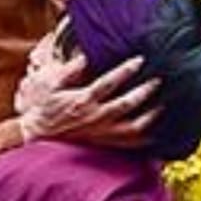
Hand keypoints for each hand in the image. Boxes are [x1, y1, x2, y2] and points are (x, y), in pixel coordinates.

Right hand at [12, 32, 154, 147]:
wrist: (38, 134)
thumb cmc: (45, 107)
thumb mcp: (50, 84)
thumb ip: (69, 70)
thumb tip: (85, 56)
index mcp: (83, 100)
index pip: (108, 83)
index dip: (125, 70)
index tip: (140, 59)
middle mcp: (95, 117)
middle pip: (126, 104)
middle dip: (144, 91)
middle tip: (159, 80)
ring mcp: (101, 132)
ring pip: (132, 127)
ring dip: (150, 116)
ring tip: (163, 105)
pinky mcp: (103, 142)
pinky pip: (128, 144)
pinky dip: (144, 139)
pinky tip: (157, 133)